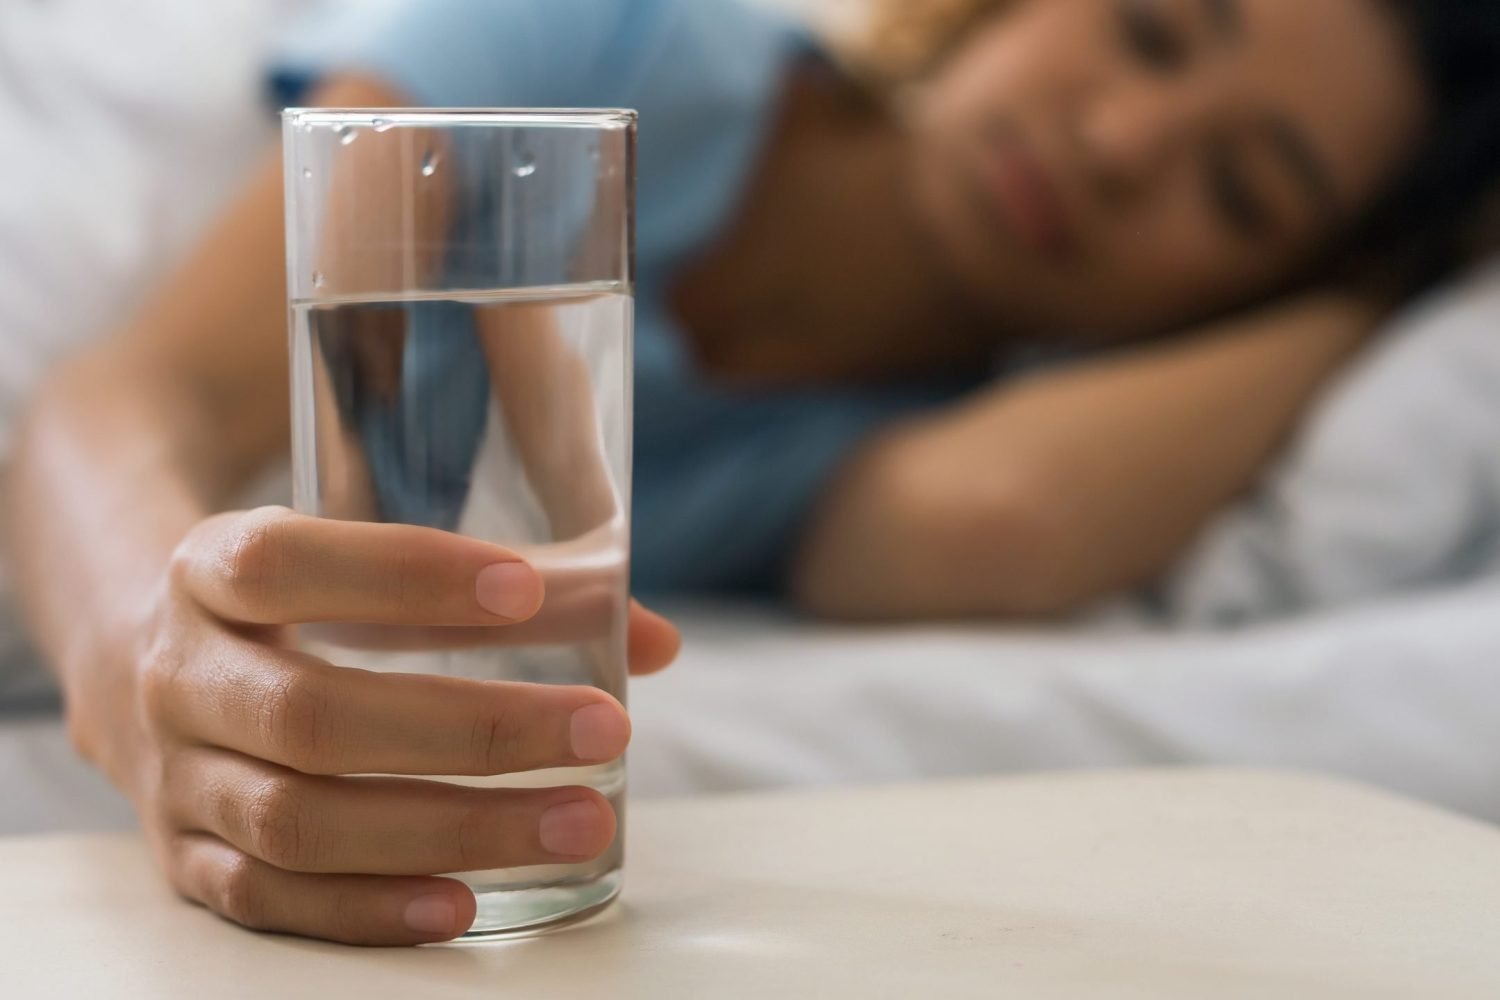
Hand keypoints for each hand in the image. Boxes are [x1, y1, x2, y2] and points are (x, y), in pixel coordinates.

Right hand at [62, 506, 678, 945]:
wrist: (137, 662)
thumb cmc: (294, 597)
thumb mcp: (357, 552)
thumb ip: (504, 581)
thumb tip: (652, 639)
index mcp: (209, 568)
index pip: (287, 564)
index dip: (403, 575)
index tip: (525, 587)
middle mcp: (180, 675)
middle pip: (314, 715)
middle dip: (473, 730)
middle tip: (603, 730)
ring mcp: (176, 779)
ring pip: (301, 822)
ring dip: (451, 831)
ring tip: (580, 823)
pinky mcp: (184, 860)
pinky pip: (270, 899)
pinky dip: (370, 909)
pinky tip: (468, 905)